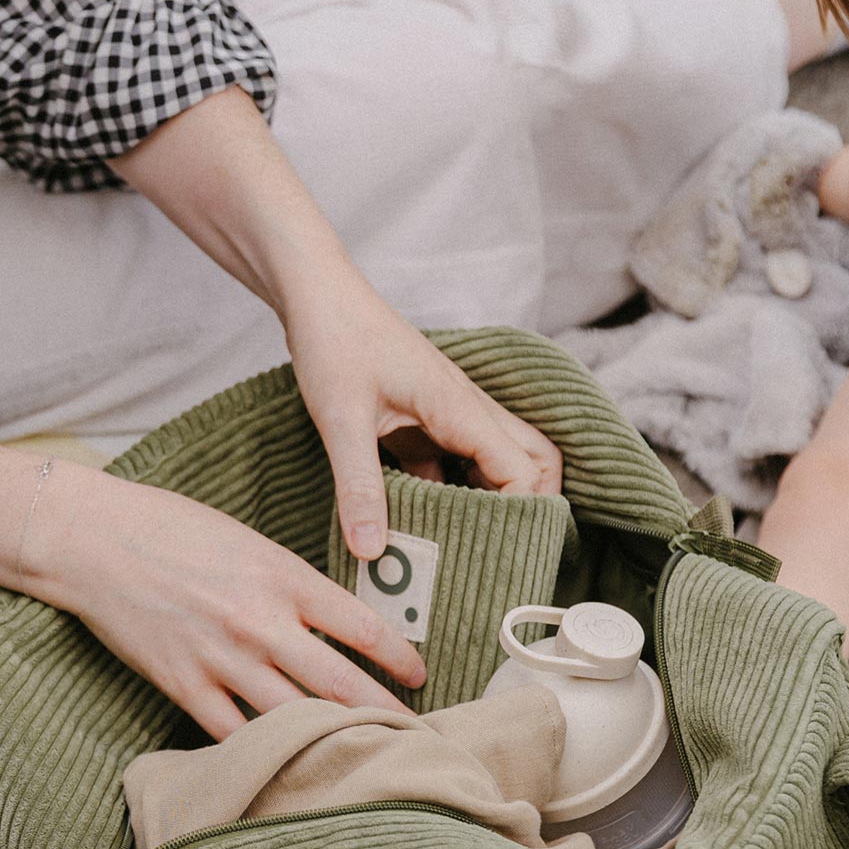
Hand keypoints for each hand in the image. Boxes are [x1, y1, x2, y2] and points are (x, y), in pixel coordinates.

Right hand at [26, 461, 424, 740]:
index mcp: (284, 576)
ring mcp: (221, 658)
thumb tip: (336, 621)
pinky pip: (233, 732)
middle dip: (384, 714)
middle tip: (415, 735)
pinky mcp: (183, 684)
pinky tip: (284, 761)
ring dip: (332, 739)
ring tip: (361, 757)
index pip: (363, 627)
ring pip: (293, 715)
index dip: (400, 658)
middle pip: (340, 684)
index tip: (418, 675)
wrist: (96, 540)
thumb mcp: (249, 540)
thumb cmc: (172, 528)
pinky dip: (261, 749)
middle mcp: (261, 621)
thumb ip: (293, 582)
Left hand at [285, 268, 561, 560]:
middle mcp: (466, 409)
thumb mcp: (341, 419)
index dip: (521, 513)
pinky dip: (446, 493)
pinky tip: (419, 523)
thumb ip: (358, 486)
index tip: (498, 554)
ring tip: (463, 548)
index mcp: (459, 407)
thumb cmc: (334, 341)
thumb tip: (371, 550)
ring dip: (487, 501)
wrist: (316, 295)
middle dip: (528, 507)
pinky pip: (452, 461)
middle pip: (533, 461)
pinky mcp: (422, 418)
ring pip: (495, 461)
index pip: (524, 469)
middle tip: (500, 553)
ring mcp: (447, 413)